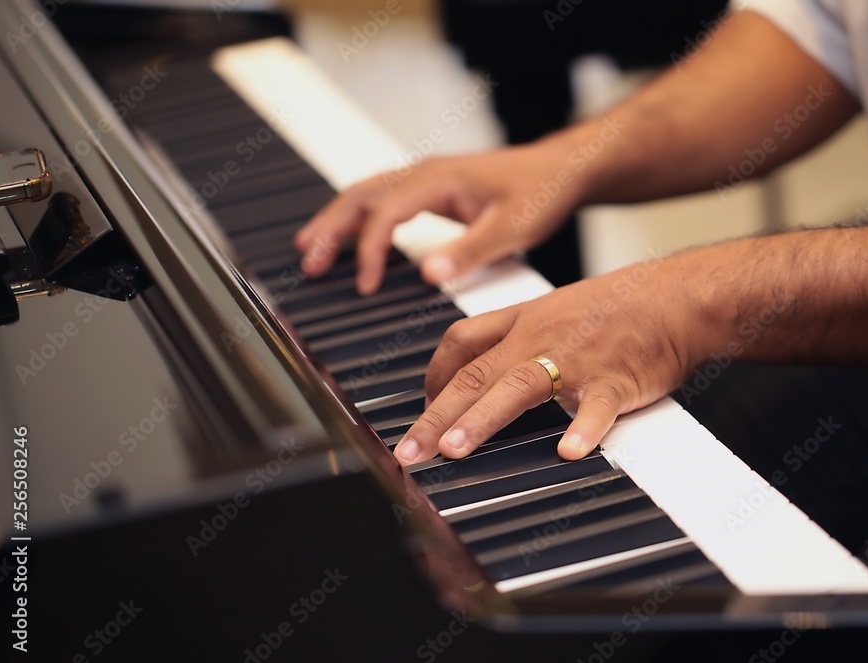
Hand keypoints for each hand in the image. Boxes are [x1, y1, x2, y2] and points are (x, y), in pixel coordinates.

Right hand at [294, 144, 583, 294]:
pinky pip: (381, 199)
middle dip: (330, 229)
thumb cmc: (540, 193)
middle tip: (308, 262)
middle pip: (360, 196)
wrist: (559, 170)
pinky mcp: (430, 188)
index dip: (369, 251)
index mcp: (437, 179)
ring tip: (310, 248)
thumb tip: (429, 275)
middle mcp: (424, 173)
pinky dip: (358, 217)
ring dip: (336, 220)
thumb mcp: (513, 227)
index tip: (365, 286)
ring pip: (365, 193)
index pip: (385, 214)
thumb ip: (471, 251)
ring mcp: (424, 177)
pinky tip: (348, 237)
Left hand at [392, 259, 710, 463]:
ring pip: (519, 386)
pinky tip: (569, 452)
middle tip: (409, 450)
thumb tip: (492, 363)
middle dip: (435, 413)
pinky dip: (583, 429)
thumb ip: (524, 333)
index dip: (433, 375)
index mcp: (526, 319)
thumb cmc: (626, 304)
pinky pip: (597, 407)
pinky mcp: (615, 379)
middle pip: (475, 373)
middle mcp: (541, 337)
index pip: (462, 342)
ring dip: (482, 418)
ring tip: (454, 450)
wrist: (680, 295)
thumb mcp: (561, 307)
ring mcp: (577, 359)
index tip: (422, 405)